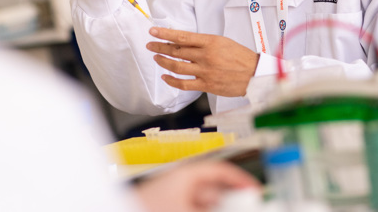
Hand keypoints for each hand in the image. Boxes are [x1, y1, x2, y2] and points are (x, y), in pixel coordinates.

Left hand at [134, 161, 259, 211]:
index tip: (255, 190)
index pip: (221, 170)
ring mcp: (174, 195)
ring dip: (219, 205)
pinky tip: (215, 211)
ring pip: (205, 199)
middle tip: (248, 205)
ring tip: (234, 208)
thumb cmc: (148, 205)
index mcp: (187, 173)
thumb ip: (215, 207)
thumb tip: (235, 206)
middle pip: (215, 188)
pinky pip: (194, 206)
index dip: (240, 178)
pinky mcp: (168, 204)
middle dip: (231, 198)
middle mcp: (181, 182)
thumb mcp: (191, 208)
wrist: (122, 209)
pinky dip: (206, 209)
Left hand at [147, 27, 258, 96]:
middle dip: (160, 47)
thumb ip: (204, 42)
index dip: (165, 34)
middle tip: (150, 45)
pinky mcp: (206, 85)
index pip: (182, 36)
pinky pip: (184, 84)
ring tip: (156, 58)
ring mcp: (205, 71)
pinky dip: (172, 81)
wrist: (255, 74)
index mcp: (210, 42)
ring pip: (177, 67)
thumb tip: (184, 42)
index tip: (153, 31)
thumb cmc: (240, 57)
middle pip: (176, 51)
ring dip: (163, 62)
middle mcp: (206, 56)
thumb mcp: (223, 42)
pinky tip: (165, 77)